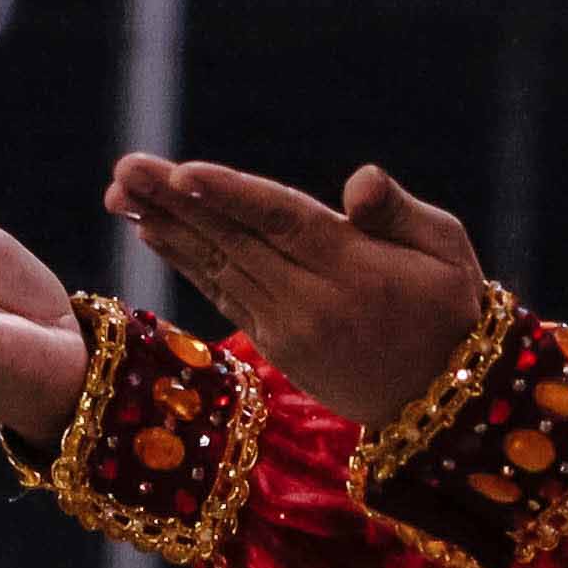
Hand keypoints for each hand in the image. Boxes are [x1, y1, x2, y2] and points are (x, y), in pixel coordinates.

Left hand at [105, 159, 492, 429]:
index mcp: (353, 271)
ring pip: (217, 268)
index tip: (181, 171)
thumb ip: (398, 212)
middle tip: (124, 169)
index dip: (230, 196)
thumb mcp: (447, 250)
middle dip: (174, 203)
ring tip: (118, 196)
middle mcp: (311, 302)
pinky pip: (222, 293)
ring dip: (164, 229)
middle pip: (233, 241)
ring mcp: (287, 329)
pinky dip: (185, 262)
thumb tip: (359, 181)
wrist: (440, 399)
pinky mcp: (275, 345)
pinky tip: (153, 233)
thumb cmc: (449, 306)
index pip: (281, 223)